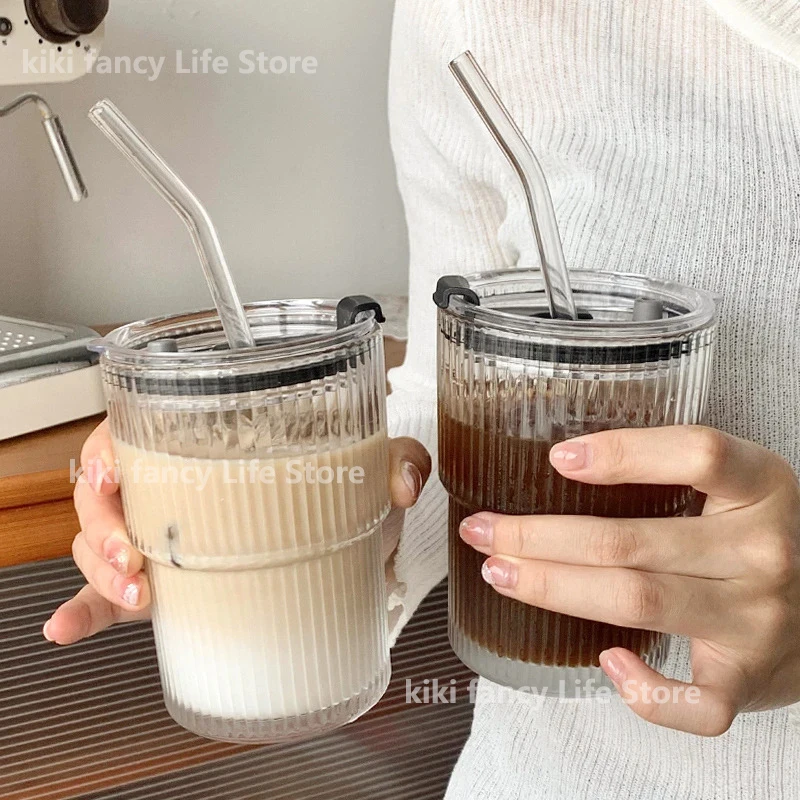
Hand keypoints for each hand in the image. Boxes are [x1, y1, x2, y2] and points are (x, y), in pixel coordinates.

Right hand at [44, 420, 430, 644]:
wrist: (350, 545)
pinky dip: (87, 612)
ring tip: (136, 595)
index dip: (108, 450)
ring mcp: (164, 540)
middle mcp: (172, 489)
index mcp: (204, 444)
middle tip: (131, 553)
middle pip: (103, 493)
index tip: (111, 473)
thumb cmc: (342, 491)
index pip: (133, 431)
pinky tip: (69, 630)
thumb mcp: (369, 465)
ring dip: (100, 573)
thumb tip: (401, 483)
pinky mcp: (167, 587)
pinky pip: (111, 598)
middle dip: (102, 524)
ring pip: (97, 547)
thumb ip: (397, 459)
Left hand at [459, 426, 799, 735]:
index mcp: (763, 488)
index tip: (556, 458)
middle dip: (540, 536)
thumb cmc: (758, 541)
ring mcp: (758, 621)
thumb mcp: (738, 489)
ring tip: (500, 572)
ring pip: (636, 601)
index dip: (624, 452)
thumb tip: (562, 462)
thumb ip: (676, 471)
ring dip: (553, 589)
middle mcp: (763, 552)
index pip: (698, 454)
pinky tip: (607, 662)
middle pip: (632, 542)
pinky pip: (692, 702)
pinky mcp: (750, 681)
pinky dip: (644, 691)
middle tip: (484, 530)